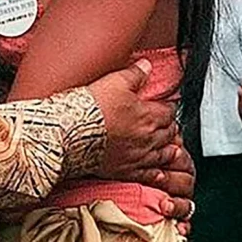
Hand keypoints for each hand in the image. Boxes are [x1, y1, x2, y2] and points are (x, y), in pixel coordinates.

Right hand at [89, 59, 181, 183]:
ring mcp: (138, 156)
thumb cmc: (92, 109)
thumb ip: (134, 74)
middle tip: (166, 123)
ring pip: (164, 155)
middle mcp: (147, 138)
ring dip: (169, 149)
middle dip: (169, 126)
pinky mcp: (126, 170)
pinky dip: (158, 173)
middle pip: (168, 133)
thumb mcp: (114, 81)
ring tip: (169, 145)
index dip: (168, 106)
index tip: (166, 104)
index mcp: (147, 115)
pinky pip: (150, 175)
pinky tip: (160, 172)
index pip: (168, 111)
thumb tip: (147, 66)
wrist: (72, 134)